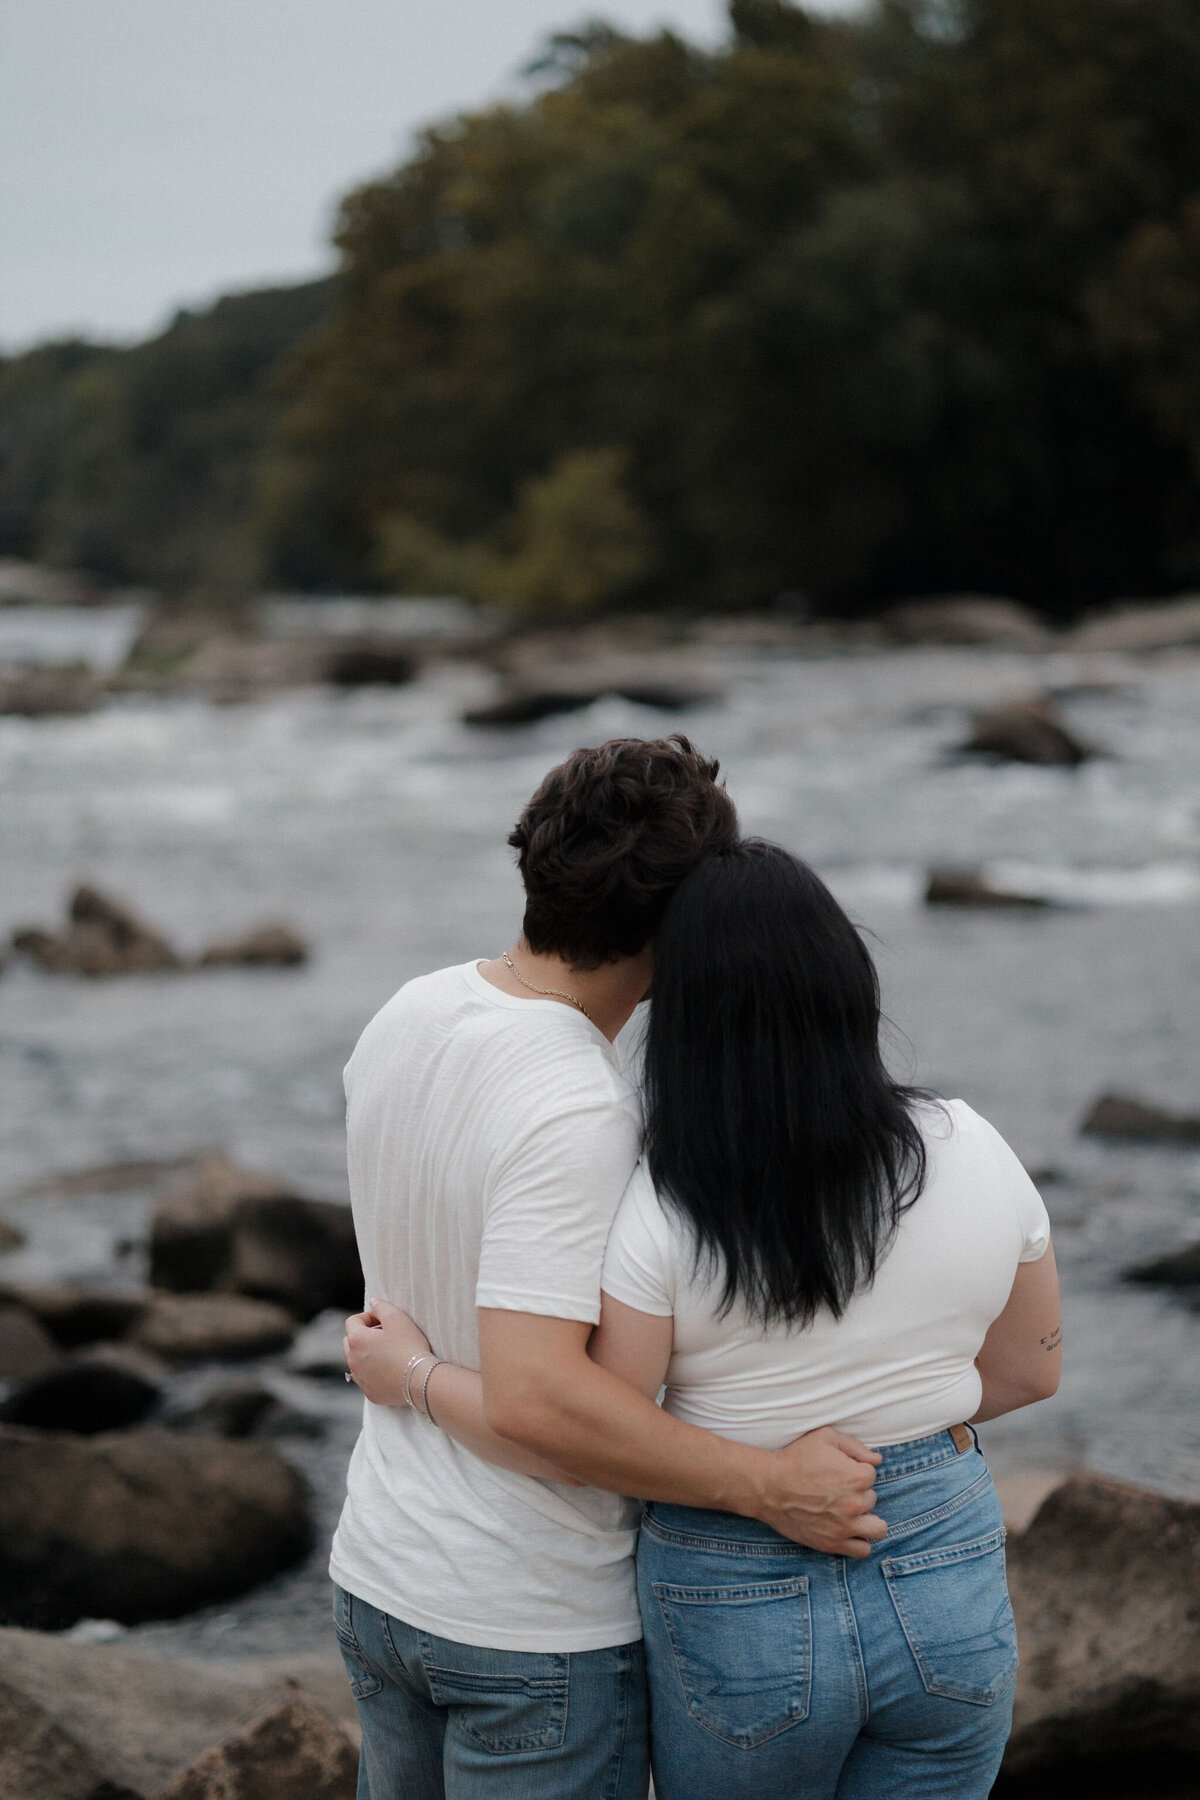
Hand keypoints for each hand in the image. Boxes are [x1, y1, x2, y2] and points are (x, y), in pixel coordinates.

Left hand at [343, 1297, 430, 1406]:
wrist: (420, 1379)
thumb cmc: (409, 1346)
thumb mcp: (397, 1318)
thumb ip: (381, 1307)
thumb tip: (373, 1303)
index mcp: (356, 1340)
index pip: (352, 1321)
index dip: (367, 1317)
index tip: (383, 1320)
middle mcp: (352, 1361)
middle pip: (350, 1342)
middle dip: (364, 1336)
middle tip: (385, 1335)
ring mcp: (360, 1379)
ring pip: (356, 1362)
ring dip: (367, 1355)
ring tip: (388, 1353)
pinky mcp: (370, 1393)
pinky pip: (366, 1379)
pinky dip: (374, 1373)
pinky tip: (391, 1369)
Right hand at [756, 1426, 885, 1556]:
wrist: (768, 1486)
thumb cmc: (795, 1458)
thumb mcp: (825, 1437)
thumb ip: (856, 1446)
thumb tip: (877, 1460)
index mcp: (857, 1476)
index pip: (871, 1474)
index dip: (855, 1470)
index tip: (838, 1470)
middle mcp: (856, 1503)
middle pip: (872, 1498)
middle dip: (858, 1492)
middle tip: (837, 1489)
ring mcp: (845, 1526)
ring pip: (878, 1528)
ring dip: (868, 1519)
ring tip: (852, 1513)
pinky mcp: (833, 1543)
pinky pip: (862, 1549)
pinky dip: (859, 1540)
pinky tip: (848, 1529)